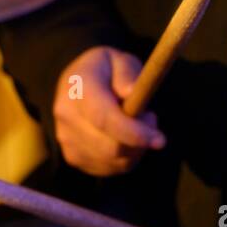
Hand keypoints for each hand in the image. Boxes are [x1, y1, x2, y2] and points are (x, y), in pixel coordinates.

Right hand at [52, 46, 165, 175]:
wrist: (75, 84)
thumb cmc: (105, 70)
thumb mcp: (119, 59)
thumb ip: (128, 73)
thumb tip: (132, 92)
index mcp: (78, 87)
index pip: (104, 118)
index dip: (134, 133)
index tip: (160, 139)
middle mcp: (66, 116)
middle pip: (110, 146)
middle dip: (140, 141)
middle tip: (150, 119)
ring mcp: (66, 140)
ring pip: (113, 160)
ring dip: (135, 149)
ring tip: (135, 125)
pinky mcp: (72, 157)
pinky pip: (109, 168)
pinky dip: (125, 158)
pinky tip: (123, 138)